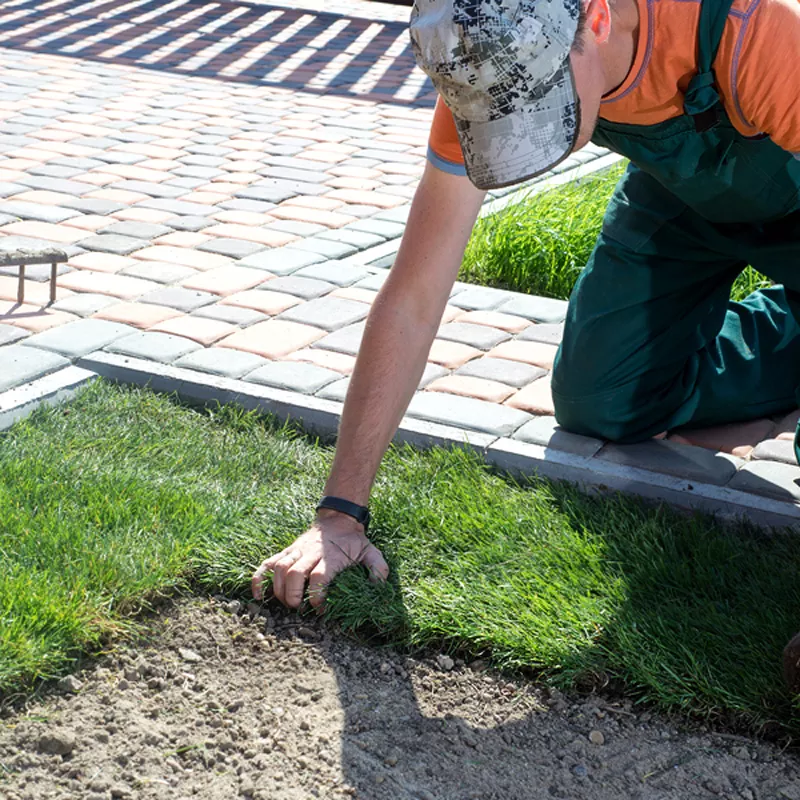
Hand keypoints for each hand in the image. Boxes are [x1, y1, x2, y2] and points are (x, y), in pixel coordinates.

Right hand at [251, 510, 389, 608]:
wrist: (338, 518)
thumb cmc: (354, 541)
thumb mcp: (371, 551)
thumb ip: (378, 568)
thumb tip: (378, 586)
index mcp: (331, 556)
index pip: (319, 577)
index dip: (317, 596)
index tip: (321, 609)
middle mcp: (310, 552)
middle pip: (294, 573)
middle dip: (292, 595)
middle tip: (297, 608)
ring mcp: (296, 550)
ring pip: (279, 568)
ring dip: (277, 589)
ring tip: (285, 603)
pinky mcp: (286, 550)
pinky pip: (267, 563)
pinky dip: (258, 579)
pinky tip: (258, 596)